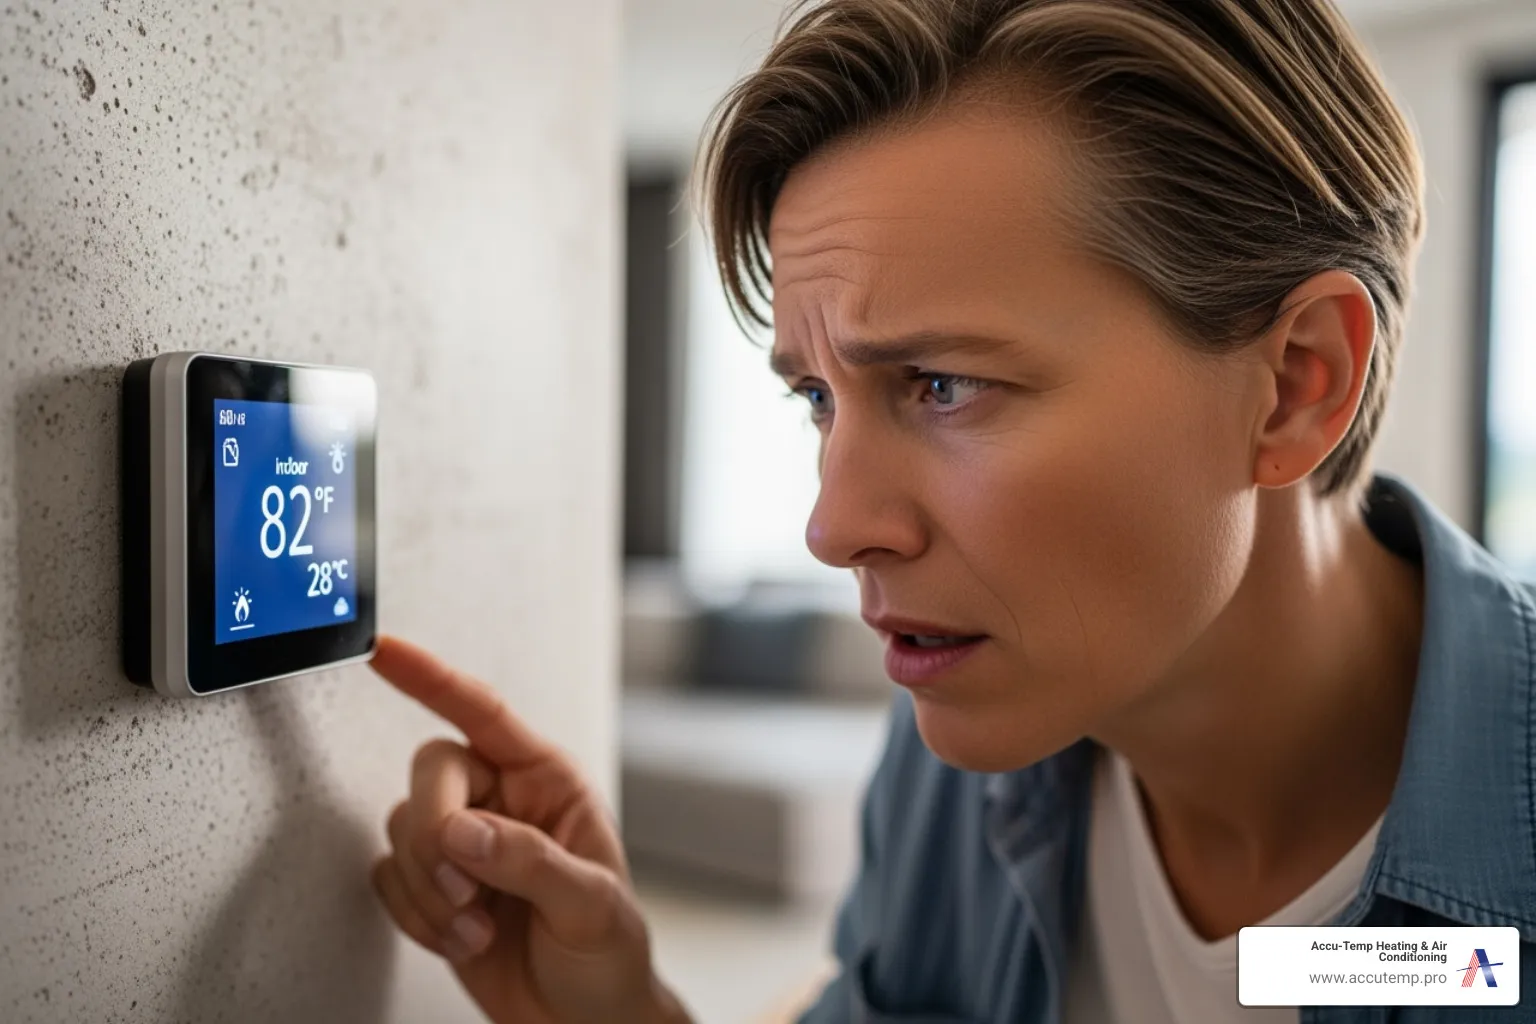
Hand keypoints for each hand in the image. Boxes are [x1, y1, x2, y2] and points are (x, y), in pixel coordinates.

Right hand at [368, 635, 690, 1023]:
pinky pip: (388, 878)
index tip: (387, 653)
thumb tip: (464, 832)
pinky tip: (462, 938)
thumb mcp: (591, 905)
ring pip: (402, 829)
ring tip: (478, 927)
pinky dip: (415, 917)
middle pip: (431, 774)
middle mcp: (501, 801)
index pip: (484, 713)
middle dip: (435, 835)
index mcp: (548, 781)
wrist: (584, 1023)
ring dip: (430, 891)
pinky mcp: (432, 886)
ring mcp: (463, 844)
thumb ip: (529, 861)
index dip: (433, 679)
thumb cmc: (609, 956)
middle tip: (463, 889)